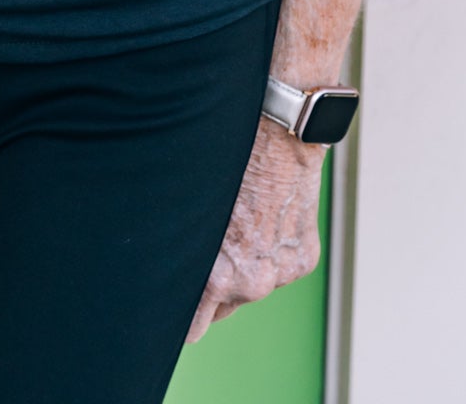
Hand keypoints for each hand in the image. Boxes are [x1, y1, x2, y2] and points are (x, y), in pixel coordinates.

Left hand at [185, 121, 324, 340]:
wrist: (276, 136)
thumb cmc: (224, 163)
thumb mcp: (188, 210)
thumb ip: (180, 247)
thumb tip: (162, 264)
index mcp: (215, 278)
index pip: (192, 329)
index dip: (181, 314)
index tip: (174, 302)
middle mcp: (251, 284)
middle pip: (221, 309)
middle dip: (212, 286)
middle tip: (208, 245)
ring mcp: (280, 274)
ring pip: (251, 287)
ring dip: (242, 267)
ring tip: (237, 223)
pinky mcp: (303, 261)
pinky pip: (278, 268)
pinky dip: (270, 251)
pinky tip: (262, 217)